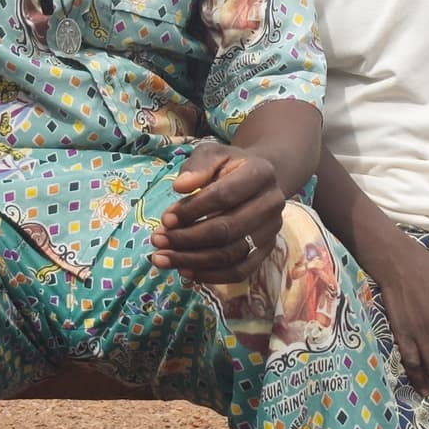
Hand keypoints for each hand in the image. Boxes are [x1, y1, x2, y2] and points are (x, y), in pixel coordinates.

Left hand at [148, 141, 284, 283]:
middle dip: (187, 238)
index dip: (192, 210)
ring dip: (192, 260)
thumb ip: (197, 166)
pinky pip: (239, 271)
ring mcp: (271, 231)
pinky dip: (210, 275)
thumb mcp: (213, 153)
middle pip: (227, 230)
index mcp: (260, 174)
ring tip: (162, 258)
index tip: (165, 219)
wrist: (257, 181)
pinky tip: (184, 271)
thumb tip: (180, 187)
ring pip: (231, 255)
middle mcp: (271, 204)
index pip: (224, 196)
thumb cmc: (229, 166)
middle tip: (157, 241)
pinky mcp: (267, 251)